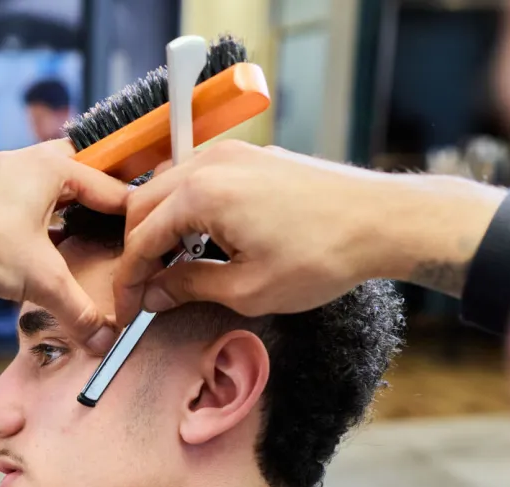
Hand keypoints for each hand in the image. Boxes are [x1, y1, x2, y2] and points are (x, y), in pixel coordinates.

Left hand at [0, 140, 127, 341]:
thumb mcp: (41, 279)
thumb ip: (77, 308)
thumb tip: (103, 337)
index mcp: (50, 167)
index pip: (106, 185)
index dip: (128, 209)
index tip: (144, 225)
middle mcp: (23, 161)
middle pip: (74, 170)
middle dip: (94, 194)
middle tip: (112, 218)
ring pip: (42, 182)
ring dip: (60, 203)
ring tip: (77, 228)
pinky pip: (16, 195)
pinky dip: (33, 213)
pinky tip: (35, 238)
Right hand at [114, 141, 507, 322]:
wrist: (382, 222)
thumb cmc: (322, 255)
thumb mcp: (247, 290)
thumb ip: (189, 287)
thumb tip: (154, 294)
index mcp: (202, 195)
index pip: (141, 239)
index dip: (129, 281)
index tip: (127, 309)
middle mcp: (210, 164)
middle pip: (143, 205)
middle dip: (136, 250)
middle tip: (142, 290)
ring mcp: (232, 154)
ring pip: (167, 188)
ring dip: (158, 227)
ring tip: (169, 268)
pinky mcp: (252, 156)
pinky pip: (197, 179)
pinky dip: (184, 209)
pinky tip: (200, 241)